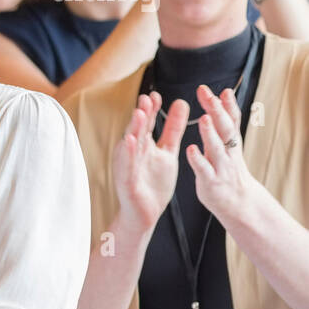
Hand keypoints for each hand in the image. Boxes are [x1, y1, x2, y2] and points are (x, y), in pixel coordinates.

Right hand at [112, 93, 186, 237]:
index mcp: (143, 145)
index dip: (151, 109)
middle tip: (147, 98)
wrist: (145, 213)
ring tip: (139, 114)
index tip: (156, 95)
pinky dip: (128, 153)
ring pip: (130, 145)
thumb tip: (182, 103)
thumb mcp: (167, 151)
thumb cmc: (153, 183)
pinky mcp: (126, 181)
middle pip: (137, 130)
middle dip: (142, 114)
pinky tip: (131, 142)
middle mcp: (132, 153)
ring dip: (133, 129)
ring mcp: (128, 166)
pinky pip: (127, 165)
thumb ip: (173, 128)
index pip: (147, 123)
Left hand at [188, 84, 255, 223]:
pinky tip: (191, 149)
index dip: (227, 106)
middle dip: (218, 112)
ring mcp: (220, 167)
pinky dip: (198, 160)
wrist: (238, 203)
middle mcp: (228, 153)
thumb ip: (223, 123)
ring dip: (210, 133)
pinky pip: (204, 170)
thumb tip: (224, 94)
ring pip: (216, 148)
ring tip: (204, 118)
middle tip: (210, 95)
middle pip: (225, 129)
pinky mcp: (211, 181)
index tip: (222, 90)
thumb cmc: (227, 170)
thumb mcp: (228, 145)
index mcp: (230, 143)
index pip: (231, 120)